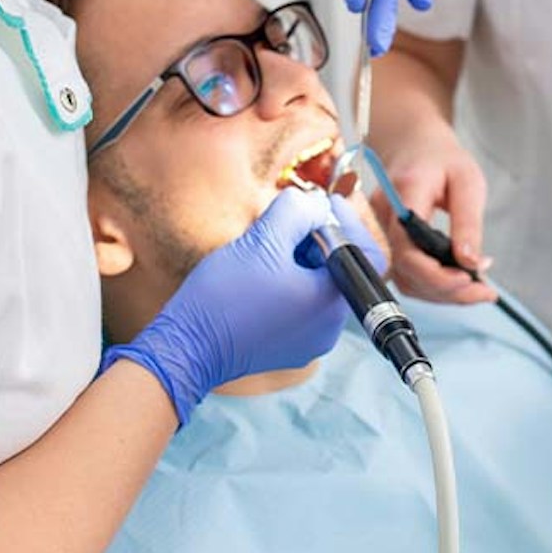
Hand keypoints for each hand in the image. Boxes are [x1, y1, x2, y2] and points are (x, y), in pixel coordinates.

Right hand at [101, 189, 348, 424]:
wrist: (186, 347)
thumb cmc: (223, 297)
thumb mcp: (262, 238)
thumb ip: (299, 210)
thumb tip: (318, 205)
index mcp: (331, 303)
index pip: (365, 254)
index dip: (348, 222)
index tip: (322, 205)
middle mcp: (328, 328)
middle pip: (338, 268)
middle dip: (313, 239)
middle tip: (282, 224)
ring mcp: (309, 341)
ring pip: (317, 285)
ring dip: (297, 259)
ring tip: (263, 250)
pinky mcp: (288, 347)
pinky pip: (300, 305)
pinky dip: (287, 282)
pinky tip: (256, 275)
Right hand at [371, 128, 496, 304]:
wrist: (413, 144)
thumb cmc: (442, 159)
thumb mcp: (467, 181)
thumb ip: (468, 223)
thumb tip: (470, 263)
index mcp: (404, 195)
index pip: (407, 249)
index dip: (436, 275)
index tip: (469, 279)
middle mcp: (383, 216)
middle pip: (405, 271)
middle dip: (446, 291)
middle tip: (484, 291)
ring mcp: (378, 230)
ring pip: (403, 278)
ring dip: (440, 293)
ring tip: (476, 288)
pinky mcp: (384, 241)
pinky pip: (404, 273)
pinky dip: (431, 284)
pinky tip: (456, 280)